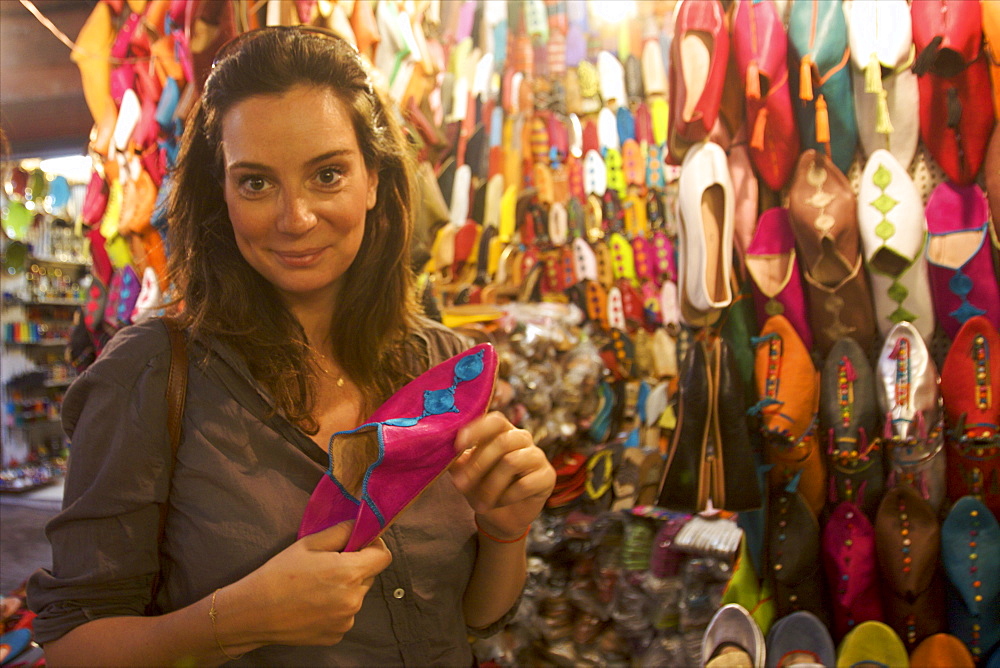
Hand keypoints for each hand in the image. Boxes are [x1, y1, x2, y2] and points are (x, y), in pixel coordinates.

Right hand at [236, 521, 391, 646]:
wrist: (253, 612)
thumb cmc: (280, 574)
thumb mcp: (310, 543)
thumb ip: (342, 531)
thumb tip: (362, 526)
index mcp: (349, 573)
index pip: (384, 556)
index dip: (373, 547)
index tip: (357, 545)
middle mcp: (353, 600)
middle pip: (369, 576)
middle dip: (355, 567)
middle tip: (327, 565)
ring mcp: (346, 621)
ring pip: (356, 596)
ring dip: (345, 589)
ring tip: (315, 587)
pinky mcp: (336, 635)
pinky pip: (345, 615)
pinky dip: (335, 608)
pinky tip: (312, 604)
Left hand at [449, 412, 555, 539]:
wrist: (500, 518)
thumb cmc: (481, 488)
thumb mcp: (464, 474)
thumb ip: (456, 460)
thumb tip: (440, 449)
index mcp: (502, 431)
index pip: (494, 420)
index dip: (477, 429)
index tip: (457, 444)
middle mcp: (522, 438)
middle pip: (502, 442)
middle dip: (477, 465)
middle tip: (460, 485)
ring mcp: (537, 456)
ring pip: (512, 462)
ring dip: (491, 486)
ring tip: (480, 504)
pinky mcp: (547, 476)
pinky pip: (525, 483)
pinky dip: (506, 497)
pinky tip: (499, 504)